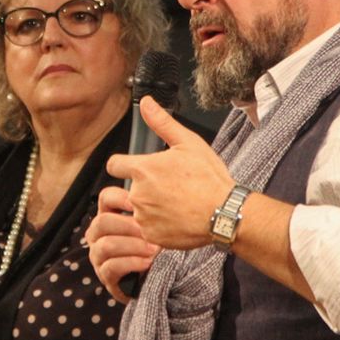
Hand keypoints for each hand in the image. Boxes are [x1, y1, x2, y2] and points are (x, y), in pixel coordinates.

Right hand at [87, 186, 159, 302]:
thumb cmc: (153, 247)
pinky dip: (132, 263)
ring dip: (133, 246)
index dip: (121, 197)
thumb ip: (153, 211)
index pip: (106, 197)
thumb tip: (163, 197)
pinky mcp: (105, 276)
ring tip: (154, 249)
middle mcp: (98, 234)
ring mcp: (98, 256)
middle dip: (128, 226)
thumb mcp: (153, 226)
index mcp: (108, 215)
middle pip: (102, 222)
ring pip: (106, 245)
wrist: (155, 278)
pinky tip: (148, 263)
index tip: (140, 204)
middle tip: (150, 231)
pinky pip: (112, 267)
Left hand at [105, 95, 233, 250]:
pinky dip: (156, 226)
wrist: (224, 213)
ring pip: (135, 210)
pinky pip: (145, 230)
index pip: (114, 165)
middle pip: (126, 189)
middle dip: (140, 188)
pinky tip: (174, 219)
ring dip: (147, 208)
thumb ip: (162, 123)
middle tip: (164, 189)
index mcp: (142, 169)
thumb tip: (146, 103)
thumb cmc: (209, 178)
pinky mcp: (151, 236)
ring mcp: (143, 217)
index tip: (134, 168)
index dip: (123, 165)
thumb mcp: (188, 143)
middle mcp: (137, 194)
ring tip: (172, 205)